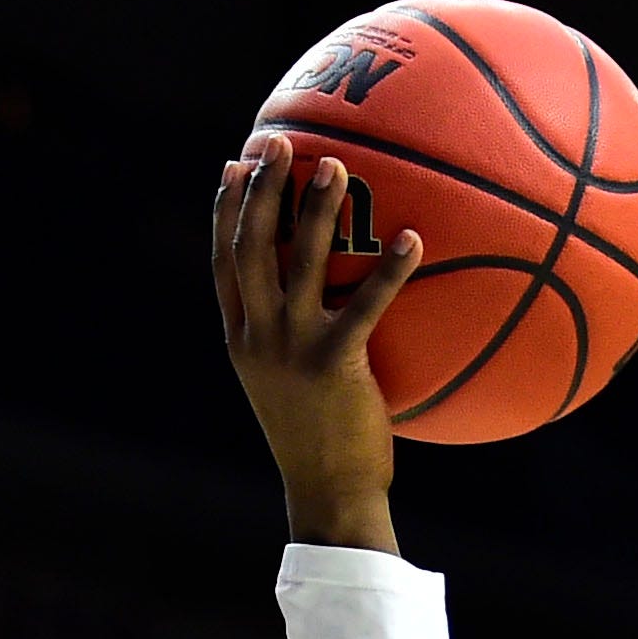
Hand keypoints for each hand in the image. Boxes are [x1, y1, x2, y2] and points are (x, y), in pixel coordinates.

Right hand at [211, 132, 420, 549]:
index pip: (223, 262)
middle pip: (250, 246)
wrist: (329, 497)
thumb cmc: (321, 446)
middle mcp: (257, 338)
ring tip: (334, 165)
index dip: (227, 210)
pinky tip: (414, 239)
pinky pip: (364, 305)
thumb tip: (320, 306)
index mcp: (241, 341)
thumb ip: (291, 344)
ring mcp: (291, 350)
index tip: (236, 165)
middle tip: (280, 141)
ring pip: (296, 262)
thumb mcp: (289, 390)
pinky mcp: (333, 365)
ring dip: (313, 209)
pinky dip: (388, 270)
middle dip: (262, 189)